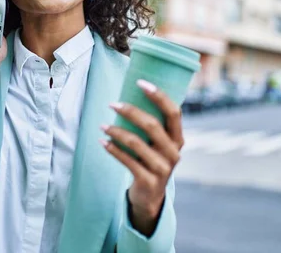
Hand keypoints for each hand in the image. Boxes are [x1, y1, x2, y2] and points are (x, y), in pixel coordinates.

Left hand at [100, 79, 183, 235]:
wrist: (150, 197)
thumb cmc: (151, 161)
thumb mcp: (159, 145)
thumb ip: (153, 126)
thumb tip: (130, 96)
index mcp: (178, 139)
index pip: (173, 112)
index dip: (159, 96)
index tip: (141, 82)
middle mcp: (174, 153)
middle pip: (152, 125)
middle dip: (130, 112)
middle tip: (112, 104)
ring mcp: (162, 168)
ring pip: (136, 143)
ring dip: (116, 131)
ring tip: (102, 126)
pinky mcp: (148, 181)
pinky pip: (127, 160)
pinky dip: (113, 149)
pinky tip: (102, 142)